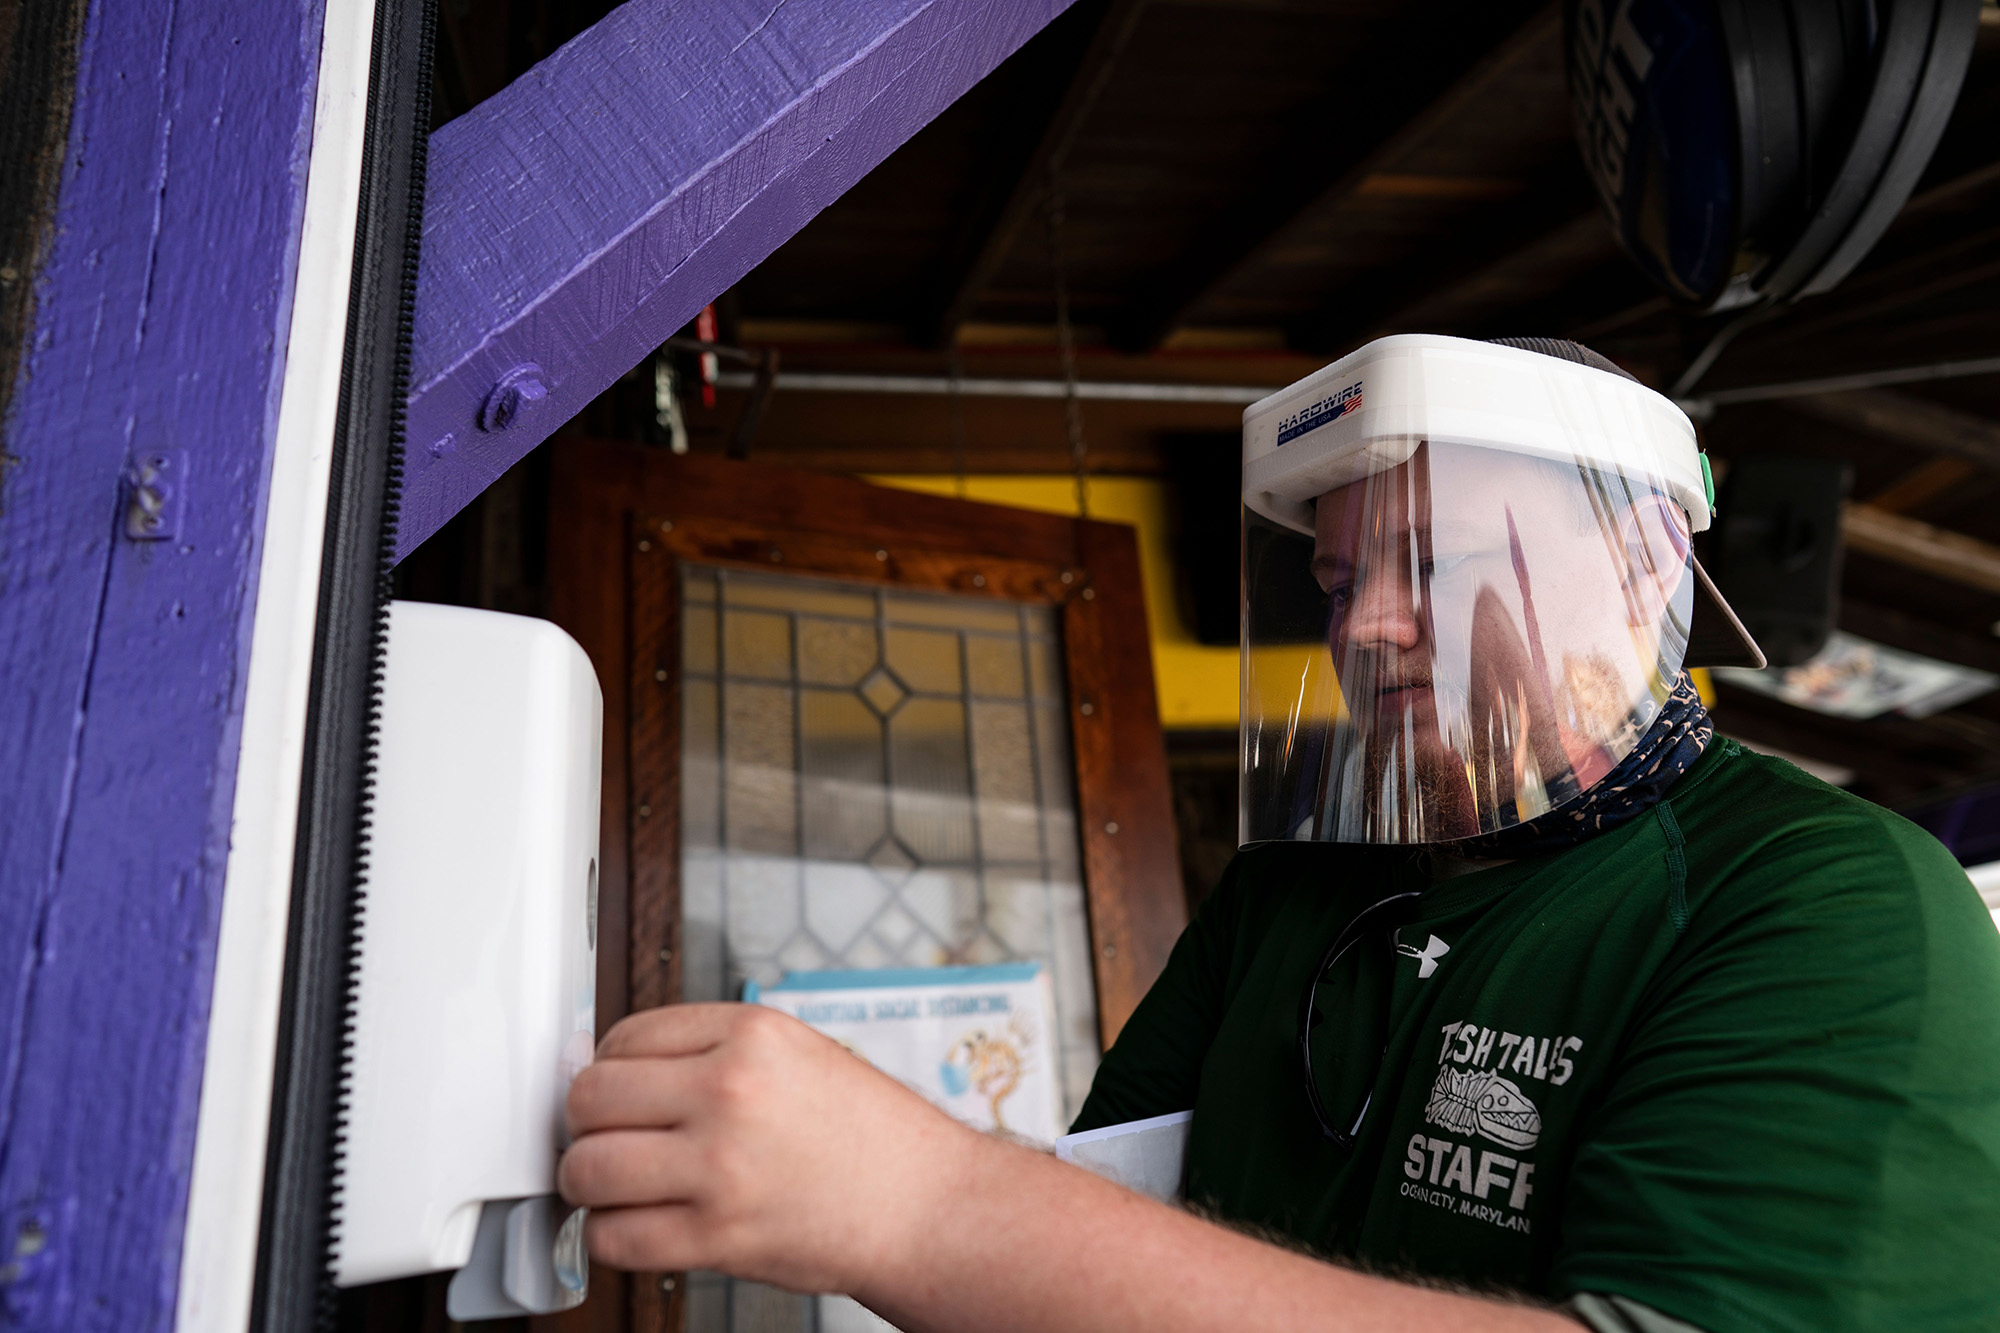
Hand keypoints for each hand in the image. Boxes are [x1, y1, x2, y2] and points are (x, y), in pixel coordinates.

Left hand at [558, 1002, 982, 1295]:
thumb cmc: (868, 1135)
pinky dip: (610, 1237)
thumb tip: (618, 1069)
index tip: (614, 1094)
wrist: (924, 1206)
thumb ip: (712, 1053)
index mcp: (750, 1035)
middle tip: (604, 1138)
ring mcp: (721, 1166)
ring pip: (588, 1169)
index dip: (607, 1069)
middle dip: (585, 1124)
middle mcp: (730, 1091)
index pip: (623, 1037)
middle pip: (591, 1098)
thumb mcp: (798, 1053)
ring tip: (612, 1187)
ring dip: (587, 1183)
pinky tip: (636, 1226)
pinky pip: (614, 1237)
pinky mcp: (718, 1236)